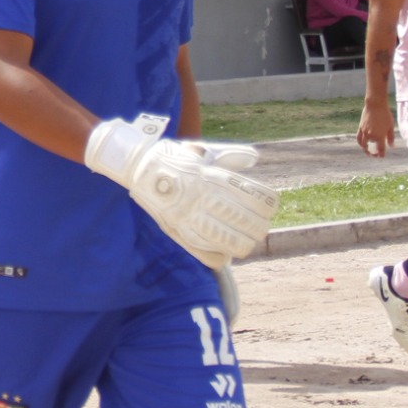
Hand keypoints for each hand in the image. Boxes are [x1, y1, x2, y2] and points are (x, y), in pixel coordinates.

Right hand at [85, 114, 277, 264]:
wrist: (136, 164)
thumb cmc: (174, 158)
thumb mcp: (202, 151)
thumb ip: (229, 154)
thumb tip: (253, 159)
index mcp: (209, 176)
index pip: (249, 195)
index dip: (265, 205)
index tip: (270, 208)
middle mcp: (198, 196)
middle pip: (239, 218)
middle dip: (256, 227)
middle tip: (260, 230)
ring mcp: (185, 214)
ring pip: (222, 238)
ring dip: (240, 244)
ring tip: (247, 244)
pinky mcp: (173, 227)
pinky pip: (198, 248)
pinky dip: (216, 256)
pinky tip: (226, 257)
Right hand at [356, 97, 393, 157]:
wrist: (375, 106)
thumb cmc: (385, 115)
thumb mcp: (391, 127)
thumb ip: (391, 138)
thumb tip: (392, 146)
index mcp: (380, 136)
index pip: (380, 149)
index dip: (381, 154)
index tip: (381, 157)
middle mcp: (371, 136)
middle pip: (371, 148)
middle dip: (373, 153)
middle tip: (375, 155)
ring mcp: (364, 132)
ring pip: (363, 144)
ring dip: (365, 149)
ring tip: (367, 151)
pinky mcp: (360, 128)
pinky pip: (358, 137)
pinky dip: (360, 142)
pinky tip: (362, 144)